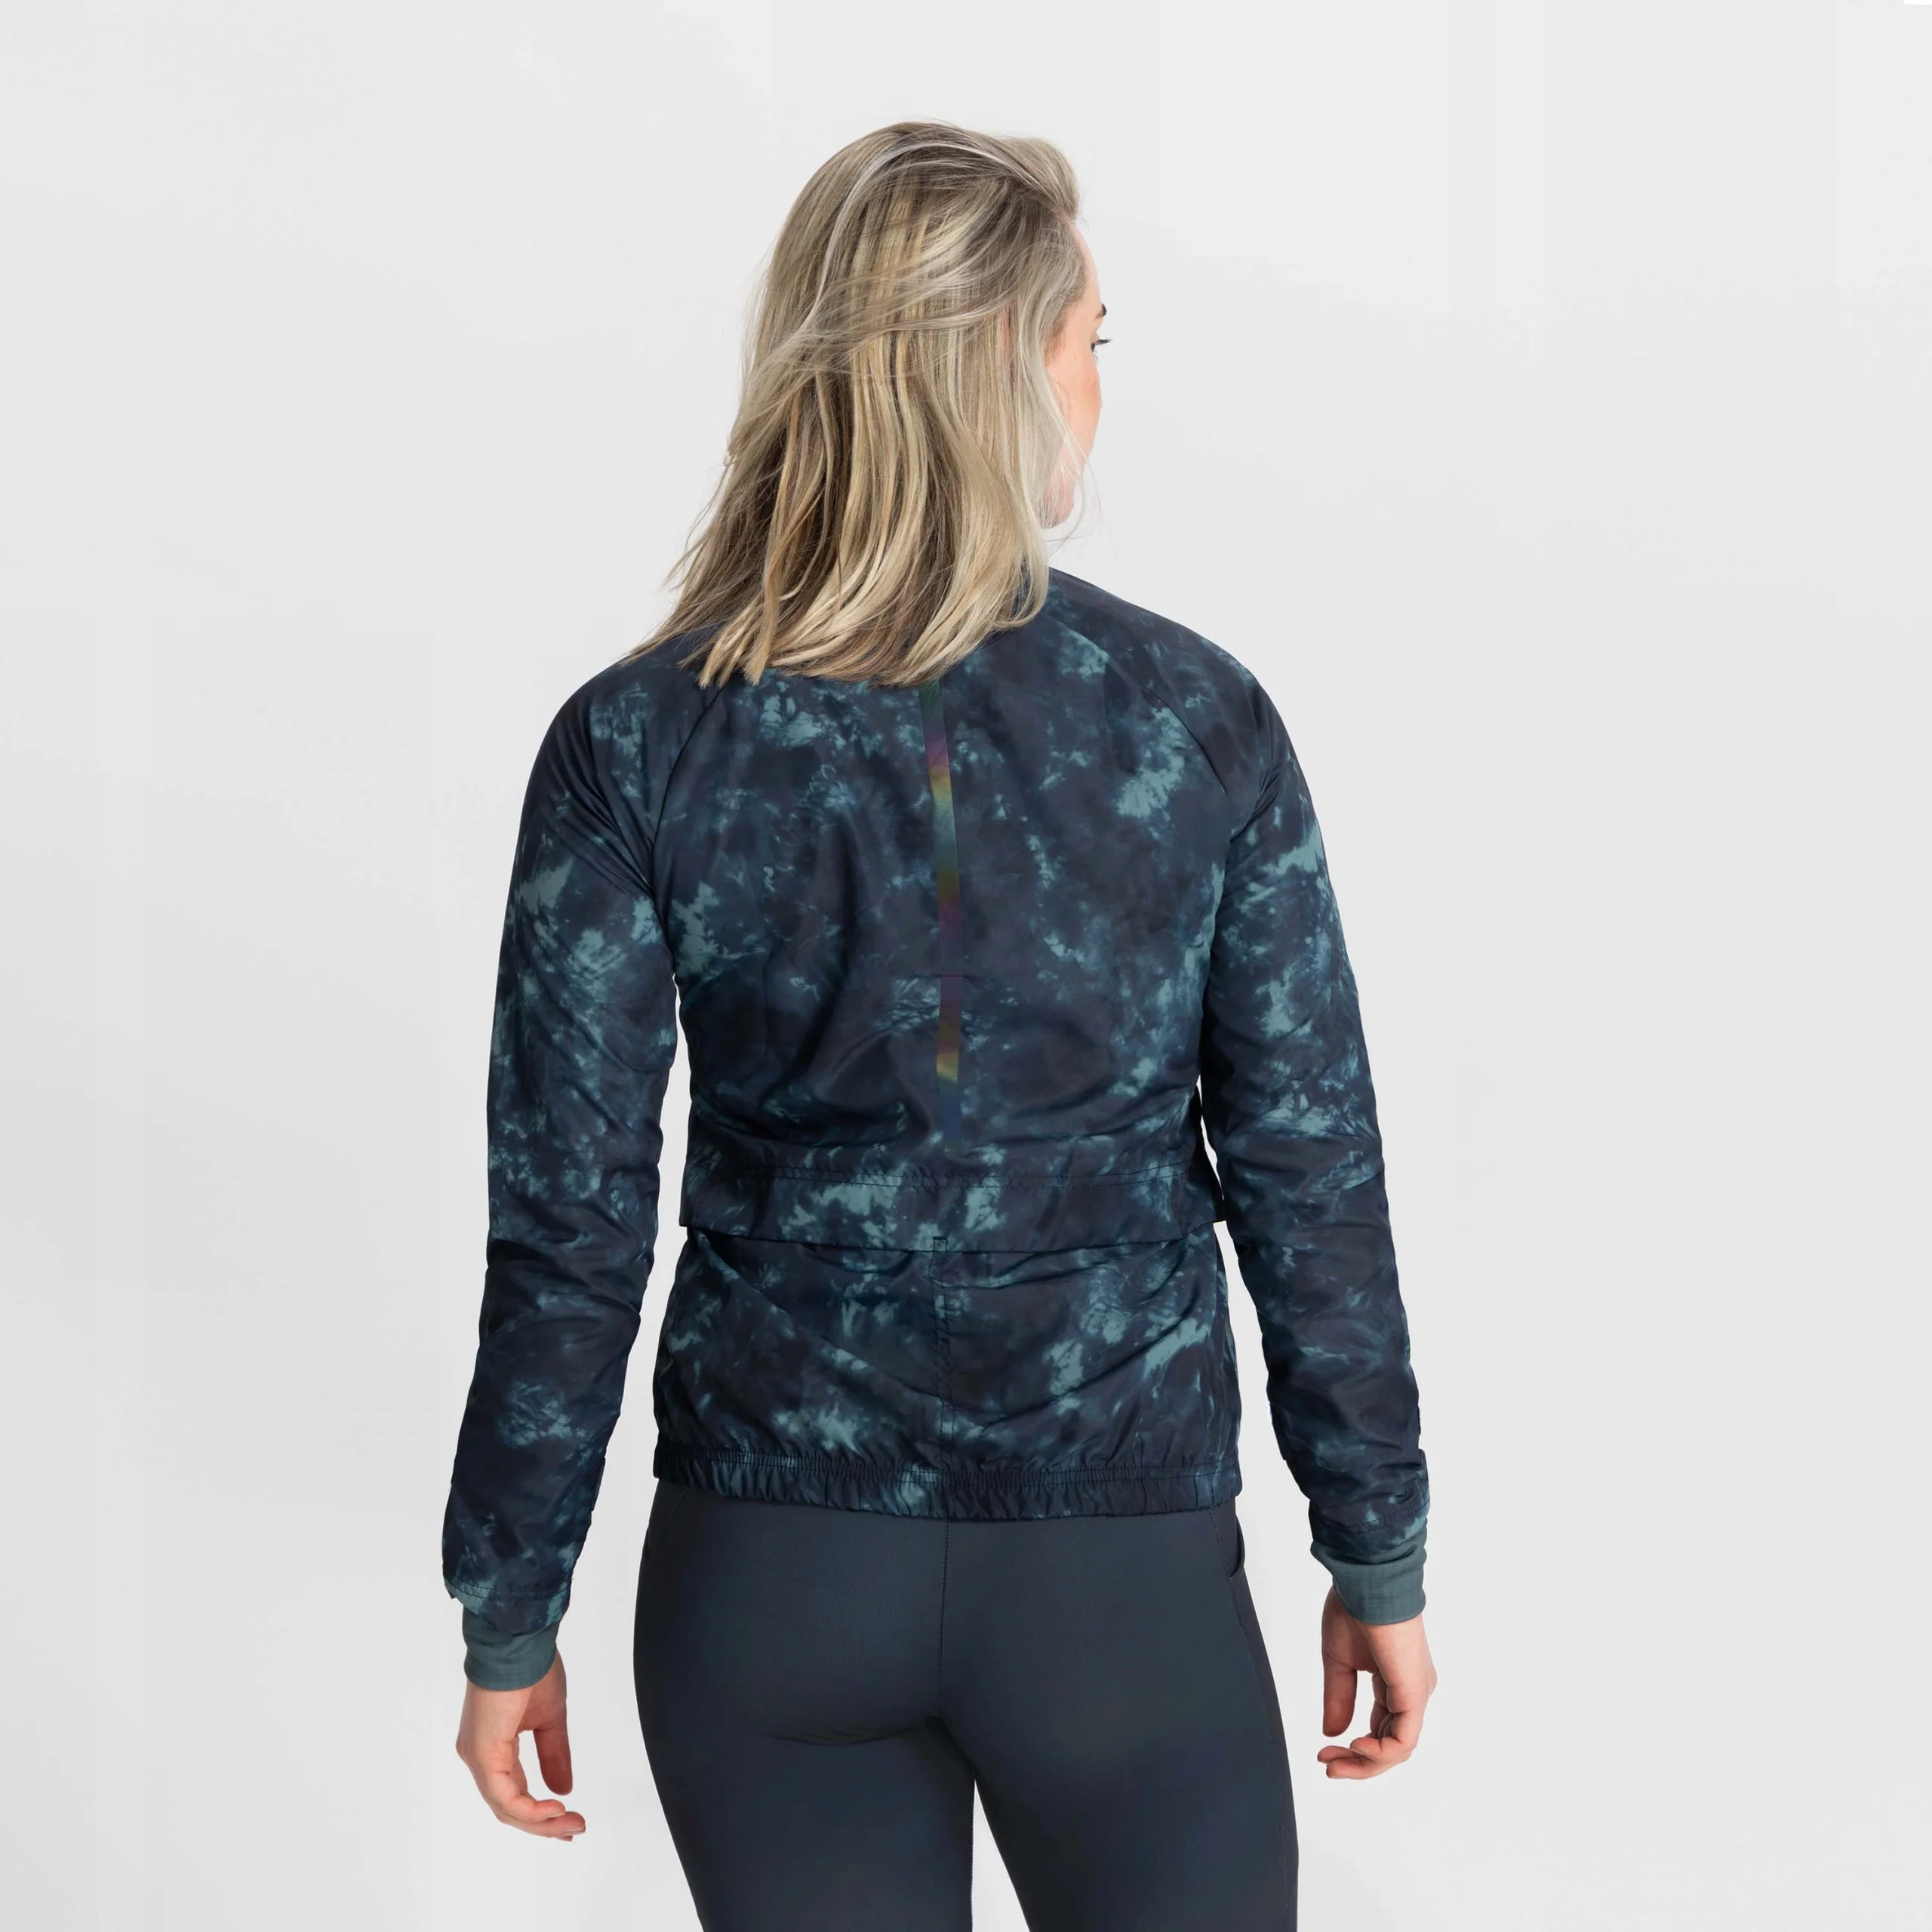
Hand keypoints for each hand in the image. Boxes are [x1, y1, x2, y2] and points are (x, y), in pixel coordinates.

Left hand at [454, 1651, 585, 1837]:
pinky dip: (529, 1809)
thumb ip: (554, 1754)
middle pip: (508, 1808)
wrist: (519, 1641)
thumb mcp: (550, 1719)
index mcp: (493, 1747)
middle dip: (544, 1825)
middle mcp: (479, 1756)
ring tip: (571, 1823)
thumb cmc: (531, 1668)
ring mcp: (478, 1757)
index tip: (570, 1820)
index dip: (541, 1813)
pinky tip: (554, 1809)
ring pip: (506, 1807)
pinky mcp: (482, 1754)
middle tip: (575, 1830)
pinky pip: (503, 1796)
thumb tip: (563, 1789)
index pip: (513, 1794)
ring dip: (541, 1822)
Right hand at [1316, 1587, 1435, 1779]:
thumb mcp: (1338, 1660)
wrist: (1366, 1578)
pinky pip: (1403, 1738)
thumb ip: (1338, 1698)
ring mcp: (1415, 1693)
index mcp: (1396, 1681)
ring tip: (1335, 1762)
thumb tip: (1332, 1732)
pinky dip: (1380, 1752)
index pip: (1380, 1729)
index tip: (1322, 1751)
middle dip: (1357, 1763)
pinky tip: (1356, 1746)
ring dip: (1365, 1763)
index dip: (1353, 1748)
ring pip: (1398, 1747)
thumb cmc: (1354, 1606)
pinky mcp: (1414, 1692)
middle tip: (1328, 1766)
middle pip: (1390, 1745)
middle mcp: (1411, 1691)